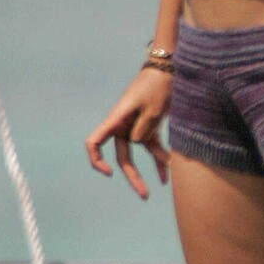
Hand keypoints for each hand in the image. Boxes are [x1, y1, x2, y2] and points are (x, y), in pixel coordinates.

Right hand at [86, 66, 172, 199]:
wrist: (168, 69)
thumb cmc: (157, 86)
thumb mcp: (153, 110)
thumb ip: (143, 130)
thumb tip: (137, 143)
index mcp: (116, 120)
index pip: (95, 142)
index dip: (96, 160)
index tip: (109, 172)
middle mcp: (122, 125)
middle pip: (122, 156)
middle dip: (132, 176)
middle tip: (144, 194)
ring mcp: (135, 126)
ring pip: (139, 153)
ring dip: (149, 169)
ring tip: (158, 188)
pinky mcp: (149, 125)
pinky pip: (152, 146)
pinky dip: (160, 158)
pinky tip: (167, 174)